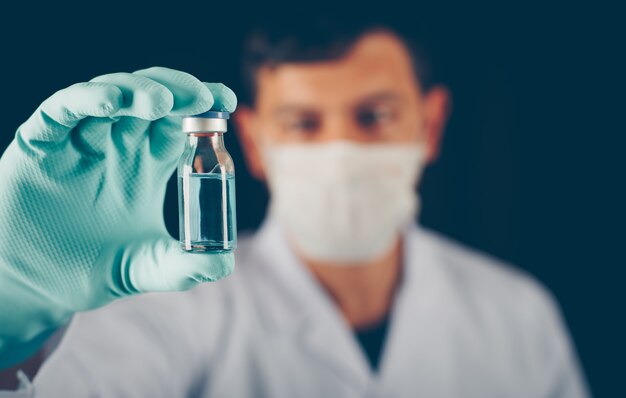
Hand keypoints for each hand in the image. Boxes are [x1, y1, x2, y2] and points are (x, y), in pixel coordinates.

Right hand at [0, 67, 236, 367]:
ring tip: (162, 102)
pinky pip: (62, 111)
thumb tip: (223, 263)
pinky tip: (112, 103)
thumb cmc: (96, 269)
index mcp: (147, 165)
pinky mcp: (41, 145)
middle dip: (178, 92)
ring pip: (111, 96)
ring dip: (137, 91)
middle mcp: (117, 146)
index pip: (179, 123)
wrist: (39, 286)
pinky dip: (86, 100)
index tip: (227, 101)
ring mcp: (79, 142)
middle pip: (151, 101)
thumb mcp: (148, 268)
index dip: (203, 107)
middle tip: (201, 97)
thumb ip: (185, 266)